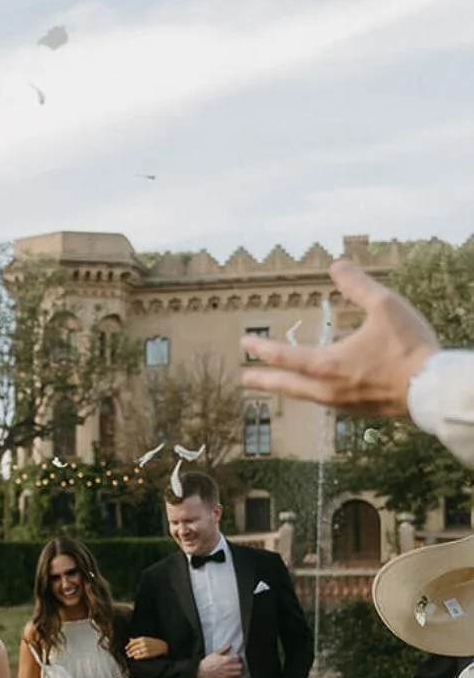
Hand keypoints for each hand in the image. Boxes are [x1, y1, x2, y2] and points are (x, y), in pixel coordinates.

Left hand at [125, 635, 167, 660]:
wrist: (163, 646)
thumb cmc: (153, 642)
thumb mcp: (146, 639)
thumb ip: (138, 640)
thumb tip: (130, 639)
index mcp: (143, 639)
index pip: (133, 642)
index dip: (128, 645)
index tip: (126, 648)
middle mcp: (143, 643)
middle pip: (133, 648)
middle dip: (129, 650)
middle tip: (127, 653)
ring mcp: (145, 649)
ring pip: (136, 652)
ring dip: (131, 654)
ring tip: (129, 656)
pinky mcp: (148, 654)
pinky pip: (140, 656)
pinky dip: (136, 657)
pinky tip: (135, 657)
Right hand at [199, 646, 243, 677]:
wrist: (201, 670)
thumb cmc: (208, 662)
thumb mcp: (215, 653)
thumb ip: (224, 649)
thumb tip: (229, 644)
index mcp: (226, 660)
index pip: (238, 658)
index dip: (238, 657)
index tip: (237, 658)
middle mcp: (228, 667)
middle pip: (240, 666)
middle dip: (240, 664)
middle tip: (238, 664)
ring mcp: (226, 674)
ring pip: (239, 673)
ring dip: (238, 671)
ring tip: (236, 670)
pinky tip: (233, 676)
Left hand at [240, 258, 438, 415]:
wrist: (433, 390)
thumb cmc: (409, 348)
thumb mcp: (385, 306)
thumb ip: (358, 285)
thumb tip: (337, 265)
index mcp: (328, 365)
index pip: (284, 356)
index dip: (261, 349)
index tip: (245, 344)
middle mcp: (329, 390)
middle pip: (287, 386)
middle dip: (264, 380)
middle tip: (244, 379)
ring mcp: (343, 405)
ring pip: (306, 396)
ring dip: (289, 388)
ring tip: (281, 383)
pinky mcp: (360, 412)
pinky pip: (327, 402)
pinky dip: (313, 394)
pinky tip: (320, 390)